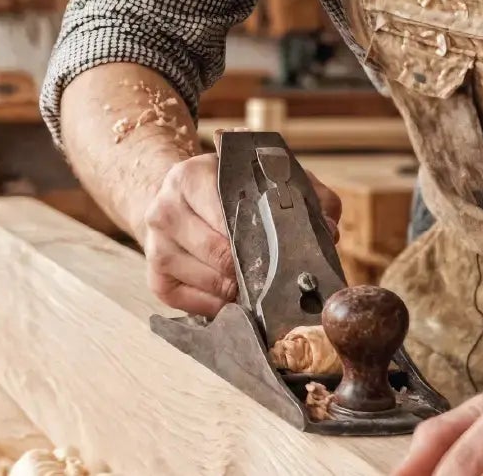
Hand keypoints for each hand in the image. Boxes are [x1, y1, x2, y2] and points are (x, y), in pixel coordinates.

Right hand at [143, 154, 341, 315]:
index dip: (259, 238)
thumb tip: (327, 230)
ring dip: (238, 291)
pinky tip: (231, 296)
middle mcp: (164, 209)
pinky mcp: (155, 279)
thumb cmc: (229, 194)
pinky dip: (219, 306)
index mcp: (190, 176)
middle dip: (253, 269)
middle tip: (275, 273)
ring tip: (255, 285)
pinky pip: (192, 305)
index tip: (280, 249)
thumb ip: (305, 195)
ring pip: (209, 283)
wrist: (178, 201)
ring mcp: (155, 246)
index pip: (227, 214)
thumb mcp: (266, 180)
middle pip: (219, 254)